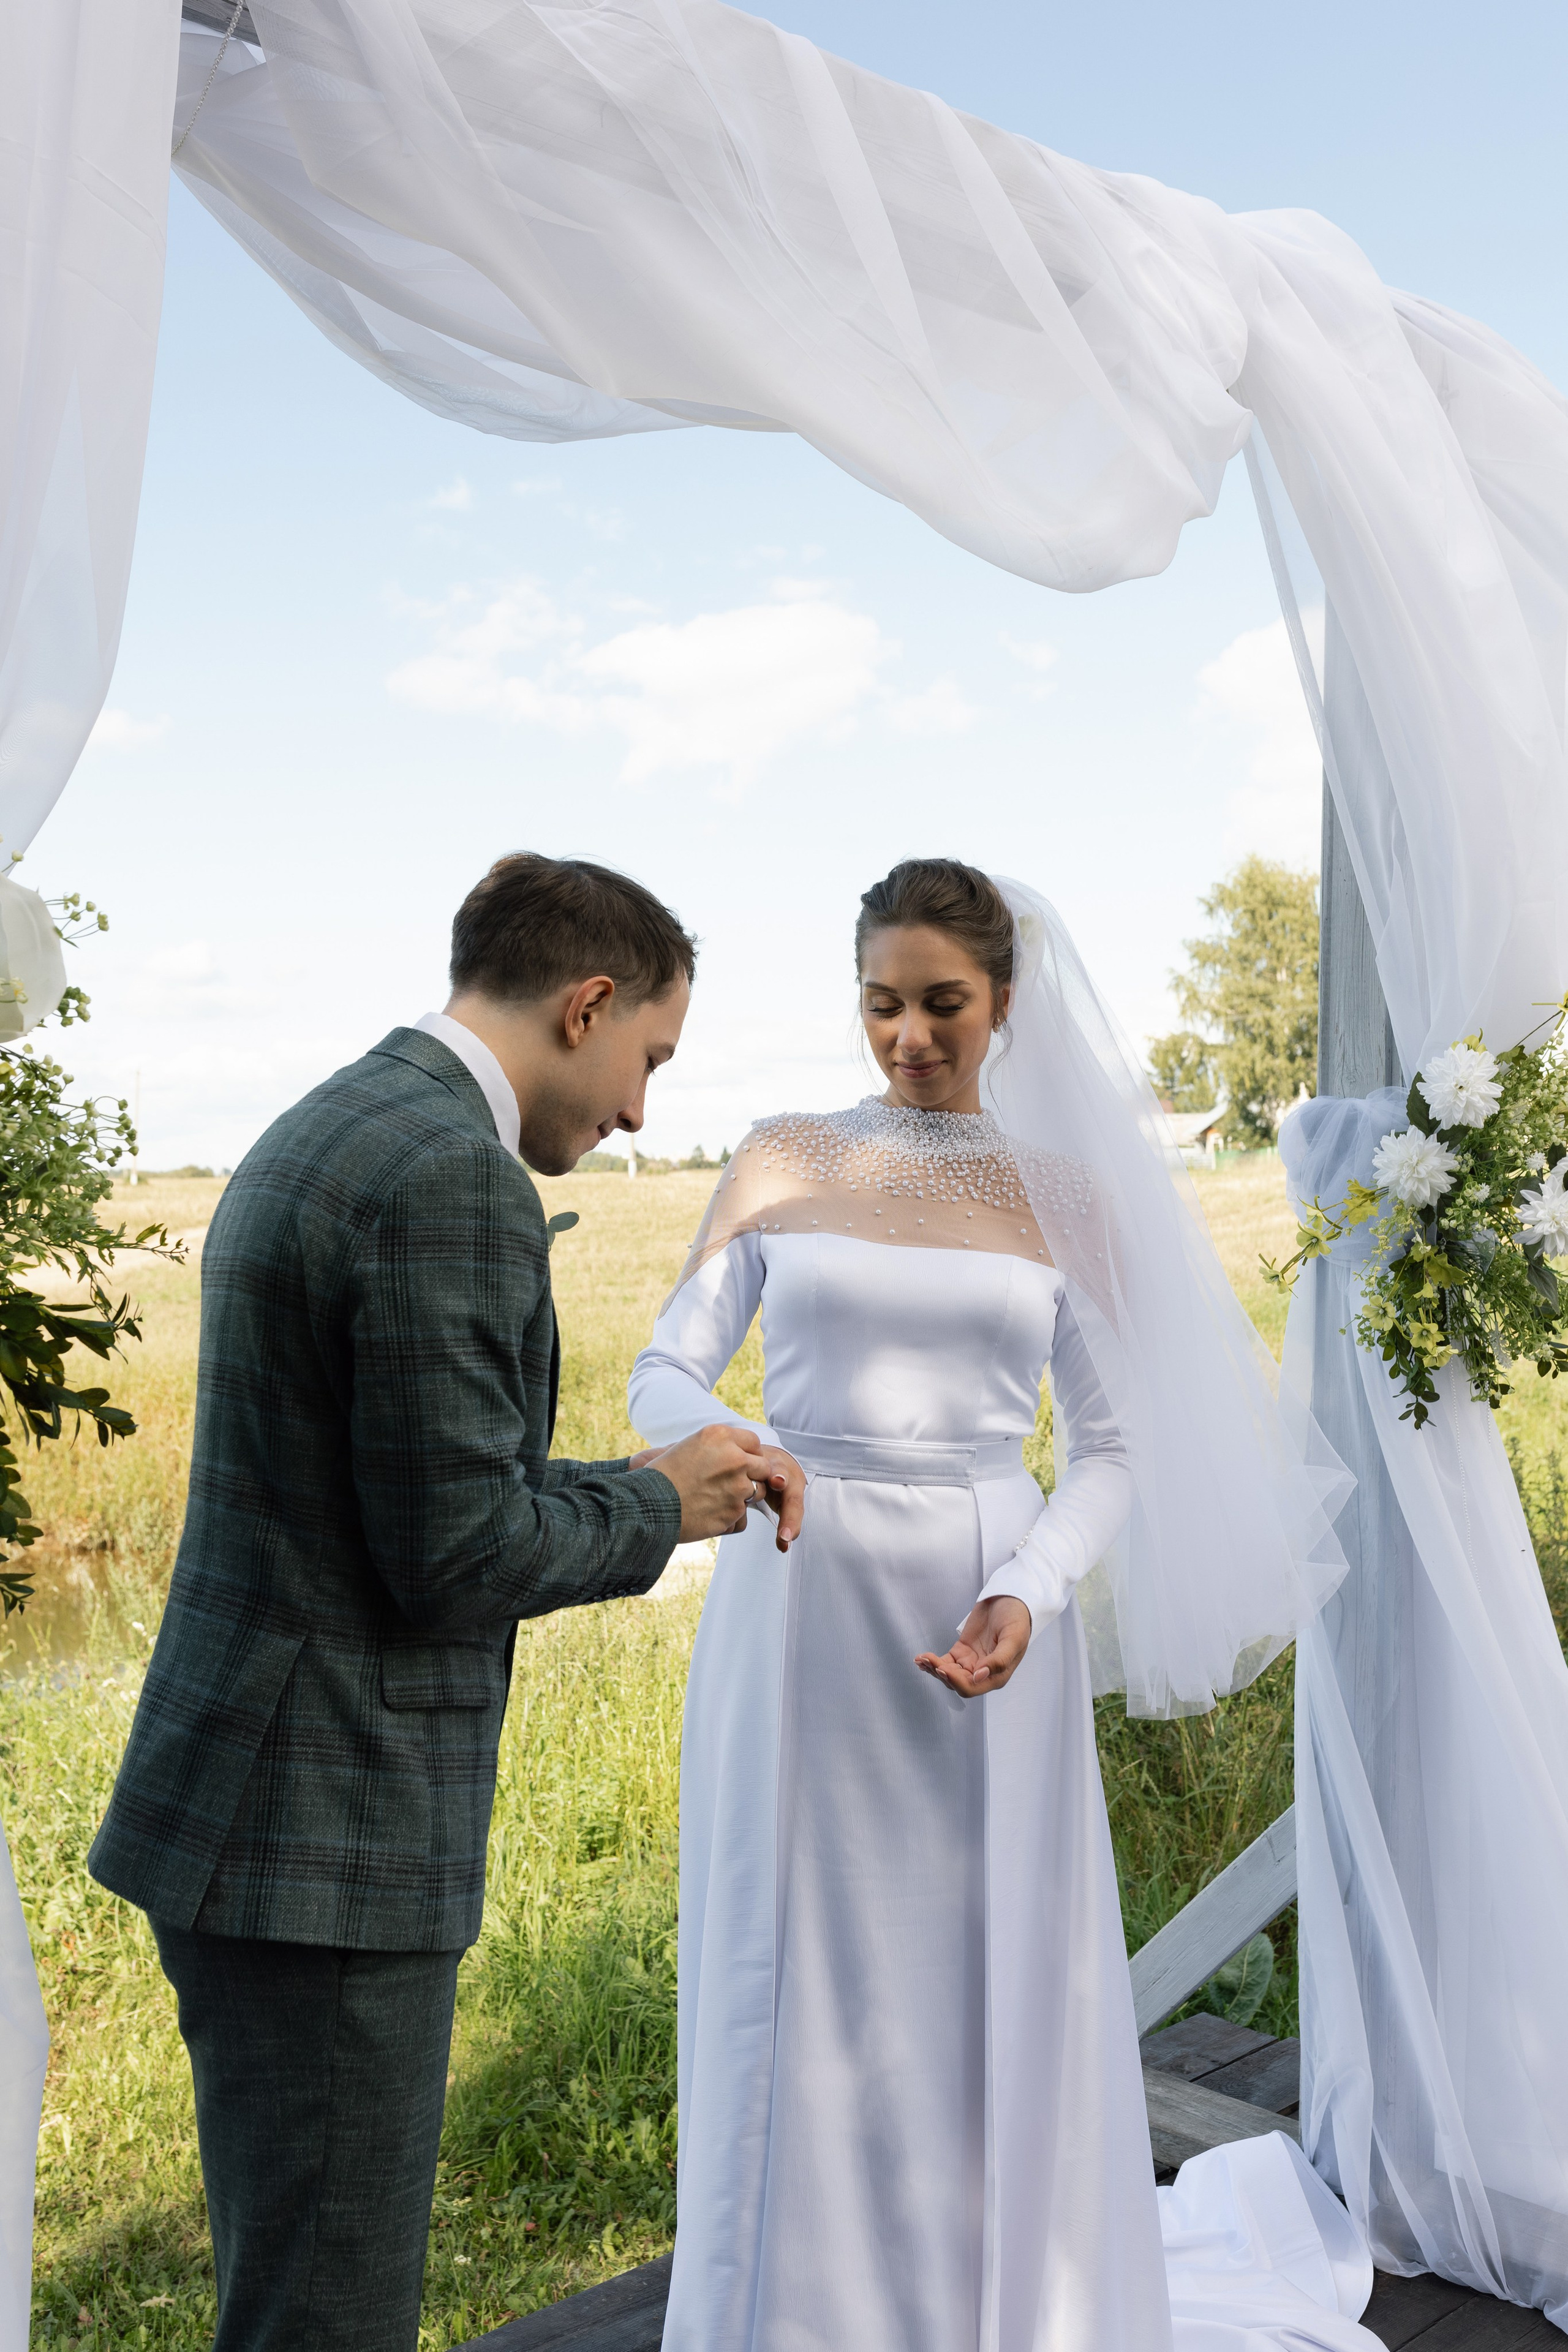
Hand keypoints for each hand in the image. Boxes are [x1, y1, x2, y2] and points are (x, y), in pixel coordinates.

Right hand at [644, 1424, 800, 1548]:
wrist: (647, 1504)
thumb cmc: (665, 1474)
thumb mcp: (692, 1445)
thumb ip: (721, 1446)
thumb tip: (745, 1452)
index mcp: (721, 1436)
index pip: (754, 1442)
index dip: (748, 1454)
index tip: (737, 1464)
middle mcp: (734, 1458)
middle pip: (763, 1466)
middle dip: (752, 1476)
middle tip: (731, 1484)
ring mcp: (737, 1486)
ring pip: (757, 1492)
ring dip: (742, 1497)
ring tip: (715, 1499)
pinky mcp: (734, 1512)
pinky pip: (742, 1515)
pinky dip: (729, 1517)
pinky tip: (708, 1513)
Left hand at [916, 1595, 1030, 1698]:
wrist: (1010, 1599)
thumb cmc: (1017, 1619)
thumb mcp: (1013, 1638)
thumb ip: (999, 1660)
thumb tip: (980, 1676)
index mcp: (997, 1676)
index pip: (972, 1688)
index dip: (956, 1682)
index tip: (943, 1668)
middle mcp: (983, 1673)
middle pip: (957, 1682)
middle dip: (942, 1674)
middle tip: (929, 1660)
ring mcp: (971, 1662)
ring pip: (948, 1673)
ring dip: (934, 1668)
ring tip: (922, 1658)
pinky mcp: (962, 1651)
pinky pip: (945, 1662)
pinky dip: (933, 1661)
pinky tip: (922, 1659)